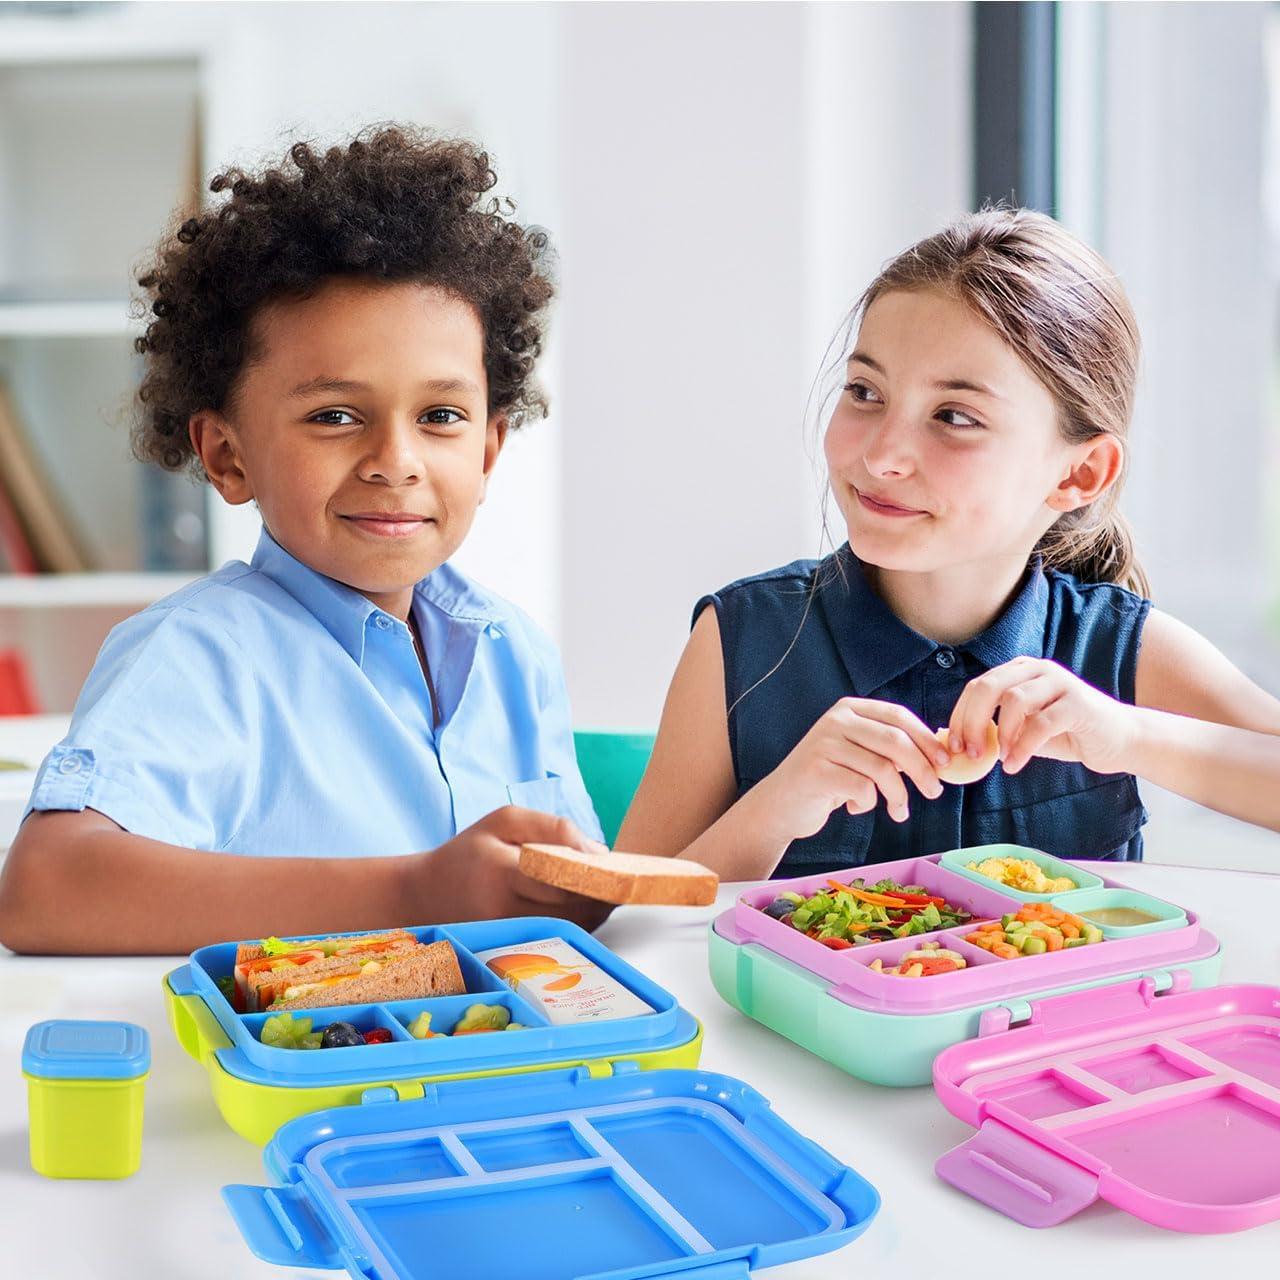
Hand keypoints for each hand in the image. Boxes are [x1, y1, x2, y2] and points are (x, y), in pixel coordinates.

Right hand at [411, 806, 613, 931]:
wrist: (426, 895)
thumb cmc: (469, 851)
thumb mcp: (504, 820)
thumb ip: (552, 827)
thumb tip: (597, 851)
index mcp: (500, 870)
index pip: (560, 880)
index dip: (594, 877)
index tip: (617, 869)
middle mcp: (501, 909)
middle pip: (570, 910)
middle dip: (601, 898)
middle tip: (622, 882)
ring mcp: (505, 934)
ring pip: (568, 929)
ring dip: (594, 914)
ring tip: (608, 894)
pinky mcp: (509, 948)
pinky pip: (556, 937)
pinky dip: (577, 924)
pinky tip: (585, 908)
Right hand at [760, 697, 949, 838]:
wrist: (781, 804)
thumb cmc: (829, 780)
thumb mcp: (859, 755)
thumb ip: (889, 748)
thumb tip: (940, 753)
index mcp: (849, 709)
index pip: (898, 716)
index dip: (926, 739)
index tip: (946, 763)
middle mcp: (835, 720)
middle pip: (895, 741)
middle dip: (922, 769)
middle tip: (934, 792)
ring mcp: (823, 744)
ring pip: (882, 769)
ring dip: (899, 796)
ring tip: (898, 811)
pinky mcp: (816, 771)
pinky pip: (862, 789)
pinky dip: (869, 804)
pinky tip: (856, 808)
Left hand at [947, 657, 1135, 775]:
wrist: (1120, 740)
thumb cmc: (1067, 734)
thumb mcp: (1025, 730)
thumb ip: (997, 730)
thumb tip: (960, 743)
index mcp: (1020, 671)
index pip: (977, 687)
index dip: (960, 715)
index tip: (953, 745)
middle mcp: (1037, 669)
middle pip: (989, 687)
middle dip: (972, 721)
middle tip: (969, 752)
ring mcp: (1059, 682)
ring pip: (1013, 701)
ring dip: (1000, 734)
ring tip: (998, 759)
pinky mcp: (1078, 703)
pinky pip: (1041, 723)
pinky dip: (1022, 747)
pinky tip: (1015, 764)